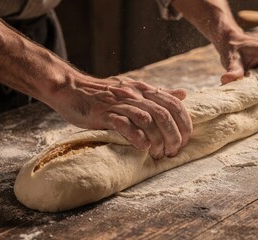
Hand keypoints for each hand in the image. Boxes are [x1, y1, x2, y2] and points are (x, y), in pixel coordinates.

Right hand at [50, 75, 192, 159]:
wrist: (71, 88)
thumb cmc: (104, 94)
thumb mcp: (134, 90)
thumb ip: (159, 94)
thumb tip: (183, 94)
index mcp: (144, 90)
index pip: (173, 104)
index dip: (184, 122)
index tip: (186, 138)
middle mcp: (134, 95)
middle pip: (164, 114)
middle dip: (173, 135)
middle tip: (174, 150)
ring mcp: (119, 104)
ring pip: (147, 119)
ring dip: (157, 139)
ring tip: (159, 153)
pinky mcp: (103, 114)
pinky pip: (123, 124)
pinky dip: (136, 137)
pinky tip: (143, 148)